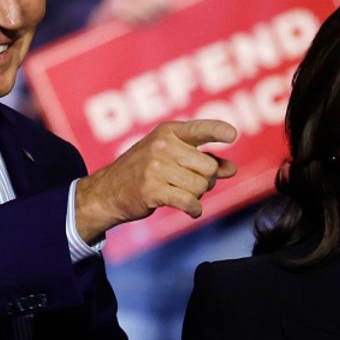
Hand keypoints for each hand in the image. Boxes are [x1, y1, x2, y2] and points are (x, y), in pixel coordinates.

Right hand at [74, 119, 238, 242]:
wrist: (107, 191)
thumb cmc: (142, 171)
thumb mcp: (170, 156)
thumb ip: (202, 159)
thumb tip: (231, 169)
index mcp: (168, 132)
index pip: (200, 128)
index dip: (218, 130)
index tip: (232, 135)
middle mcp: (163, 146)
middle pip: (208, 167)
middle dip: (207, 180)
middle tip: (193, 184)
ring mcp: (156, 167)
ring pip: (200, 186)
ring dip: (197, 196)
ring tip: (183, 194)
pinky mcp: (152, 190)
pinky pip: (189, 202)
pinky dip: (194, 209)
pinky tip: (192, 210)